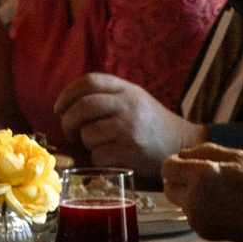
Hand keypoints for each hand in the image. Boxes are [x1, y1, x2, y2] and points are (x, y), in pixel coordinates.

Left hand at [57, 69, 193, 182]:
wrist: (183, 145)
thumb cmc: (152, 125)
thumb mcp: (135, 100)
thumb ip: (109, 96)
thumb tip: (69, 104)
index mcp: (127, 89)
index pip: (89, 81)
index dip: (67, 94)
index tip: (59, 108)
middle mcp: (128, 105)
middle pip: (82, 106)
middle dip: (68, 121)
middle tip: (69, 132)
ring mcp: (130, 127)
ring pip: (87, 133)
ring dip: (85, 143)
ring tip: (96, 145)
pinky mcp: (131, 151)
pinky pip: (98, 155)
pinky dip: (98, 159)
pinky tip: (110, 158)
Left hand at [161, 142, 242, 241]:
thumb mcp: (234, 156)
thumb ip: (204, 151)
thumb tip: (183, 154)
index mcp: (201, 175)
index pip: (167, 168)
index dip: (174, 164)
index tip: (183, 164)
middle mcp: (194, 198)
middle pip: (168, 188)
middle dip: (178, 181)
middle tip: (197, 179)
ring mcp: (196, 217)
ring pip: (180, 203)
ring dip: (190, 196)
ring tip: (216, 194)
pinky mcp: (201, 231)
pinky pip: (192, 216)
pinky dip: (200, 211)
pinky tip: (221, 208)